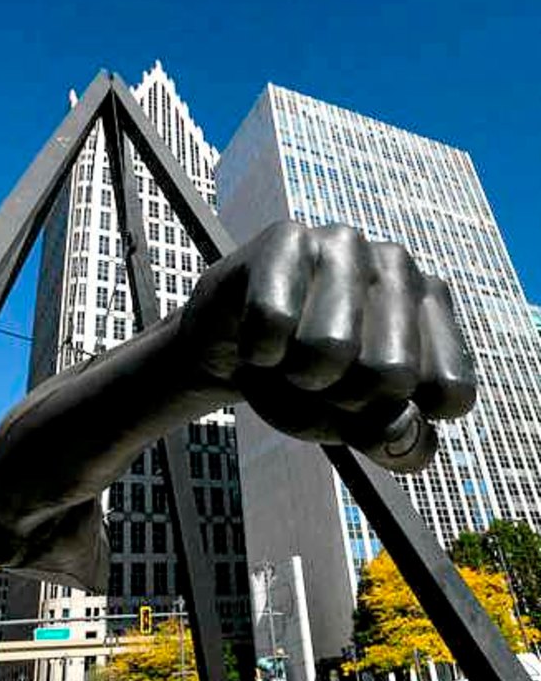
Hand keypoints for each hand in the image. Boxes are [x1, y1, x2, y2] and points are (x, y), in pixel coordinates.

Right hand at [181, 222, 475, 471]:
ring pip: (329, 348)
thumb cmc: (305, 378)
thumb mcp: (356, 425)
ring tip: (288, 354)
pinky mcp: (288, 236)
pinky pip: (273, 321)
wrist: (231, 342)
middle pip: (389, 374)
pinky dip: (258, 351)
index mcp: (433, 308)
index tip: (368, 398)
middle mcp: (399, 267)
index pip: (450, 392)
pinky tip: (259, 336)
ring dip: (294, 374)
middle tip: (318, 374)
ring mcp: (346, 244)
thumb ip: (395, 444)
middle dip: (341, 398)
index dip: (398, 416)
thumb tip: (403, 430)